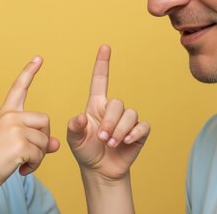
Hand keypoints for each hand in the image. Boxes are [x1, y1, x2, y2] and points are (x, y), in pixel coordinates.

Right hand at [0, 56, 59, 189]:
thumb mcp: (10, 145)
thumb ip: (33, 140)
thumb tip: (56, 144)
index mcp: (5, 113)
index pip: (19, 87)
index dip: (29, 72)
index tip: (39, 58)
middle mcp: (10, 116)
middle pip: (45, 120)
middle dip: (43, 138)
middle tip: (31, 153)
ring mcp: (14, 129)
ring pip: (44, 141)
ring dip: (38, 157)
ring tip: (22, 163)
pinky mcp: (19, 143)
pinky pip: (40, 154)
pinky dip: (35, 165)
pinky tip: (22, 169)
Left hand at [67, 45, 149, 180]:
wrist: (100, 170)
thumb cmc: (86, 151)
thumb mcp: (74, 139)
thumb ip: (74, 127)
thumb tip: (81, 117)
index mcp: (96, 105)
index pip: (100, 80)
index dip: (102, 63)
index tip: (105, 46)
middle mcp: (112, 110)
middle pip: (117, 103)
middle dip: (110, 122)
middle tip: (102, 139)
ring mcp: (127, 120)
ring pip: (130, 114)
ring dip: (119, 130)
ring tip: (111, 144)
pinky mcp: (139, 132)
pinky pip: (142, 125)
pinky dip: (133, 133)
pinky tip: (124, 142)